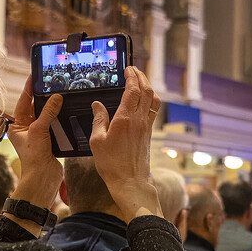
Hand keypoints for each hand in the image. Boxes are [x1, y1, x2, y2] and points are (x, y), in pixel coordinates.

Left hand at [7, 76, 62, 210]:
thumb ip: (47, 112)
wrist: (43, 177)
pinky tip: (67, 110)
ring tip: (61, 93)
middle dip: (44, 97)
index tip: (35, 77)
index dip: (29, 90)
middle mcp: (27, 129)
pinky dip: (61, 119)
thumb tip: (56, 97)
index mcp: (17, 126)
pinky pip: (55, 125)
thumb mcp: (38, 130)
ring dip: (54, 108)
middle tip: (52, 83)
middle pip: (36, 108)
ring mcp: (39, 135)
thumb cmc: (34, 156)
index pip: (23, 103)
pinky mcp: (50, 141)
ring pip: (47, 116)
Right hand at [90, 67, 162, 222]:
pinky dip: (150, 99)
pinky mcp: (148, 133)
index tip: (128, 69)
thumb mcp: (98, 142)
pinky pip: (153, 110)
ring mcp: (146, 126)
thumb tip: (97, 106)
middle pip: (146, 91)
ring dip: (148, 87)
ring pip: (153, 99)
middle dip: (141, 77)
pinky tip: (144, 100)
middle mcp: (139, 120)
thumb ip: (98, 120)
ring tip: (140, 81)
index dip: (132, 76)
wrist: (131, 181)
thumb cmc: (112, 164)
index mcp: (125, 119)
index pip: (133, 90)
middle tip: (134, 70)